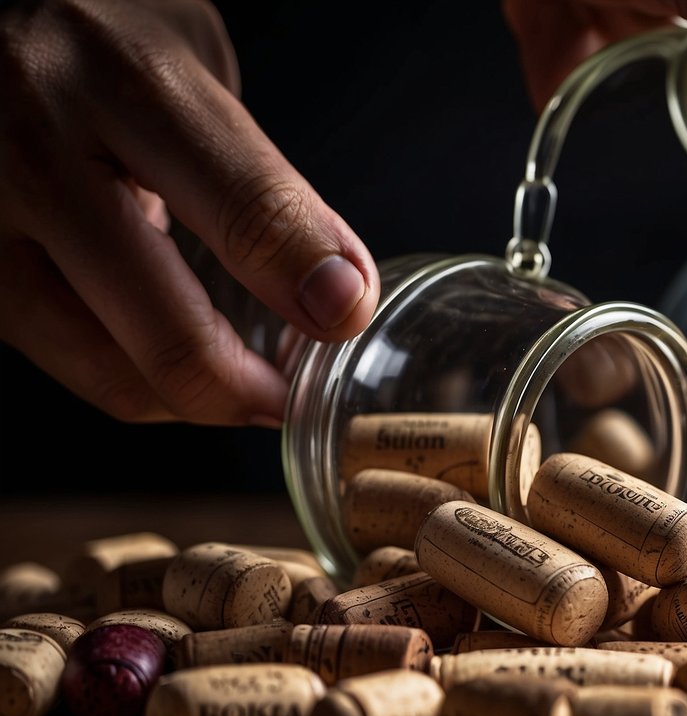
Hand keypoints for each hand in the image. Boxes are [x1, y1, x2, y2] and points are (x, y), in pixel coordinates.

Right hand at [0, 0, 379, 426]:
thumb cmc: (92, 40)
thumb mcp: (188, 63)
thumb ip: (256, 174)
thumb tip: (332, 285)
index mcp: (120, 79)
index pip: (242, 206)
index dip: (310, 280)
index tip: (346, 317)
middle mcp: (37, 146)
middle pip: (168, 326)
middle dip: (249, 388)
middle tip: (292, 396)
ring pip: (109, 368)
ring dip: (196, 400)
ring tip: (243, 388)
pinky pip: (63, 358)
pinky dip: (136, 379)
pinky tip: (174, 364)